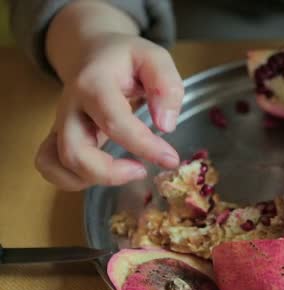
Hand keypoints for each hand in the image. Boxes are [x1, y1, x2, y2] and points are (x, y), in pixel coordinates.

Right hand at [35, 33, 183, 190]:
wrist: (92, 51)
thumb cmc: (126, 58)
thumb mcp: (155, 58)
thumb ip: (166, 87)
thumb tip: (166, 125)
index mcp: (94, 83)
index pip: (114, 122)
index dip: (144, 146)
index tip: (170, 158)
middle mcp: (70, 106)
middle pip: (74, 152)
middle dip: (110, 172)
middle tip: (143, 171)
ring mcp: (60, 123)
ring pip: (57, 164)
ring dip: (92, 179)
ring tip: (125, 172)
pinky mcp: (58, 136)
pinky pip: (49, 166)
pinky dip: (71, 180)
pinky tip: (104, 174)